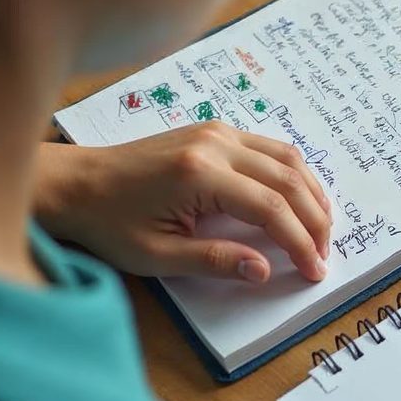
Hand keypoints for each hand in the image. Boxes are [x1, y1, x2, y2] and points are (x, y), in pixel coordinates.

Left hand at [34, 122, 331, 282]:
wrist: (76, 184)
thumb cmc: (108, 223)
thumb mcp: (156, 255)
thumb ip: (214, 260)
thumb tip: (264, 269)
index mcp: (200, 174)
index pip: (270, 207)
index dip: (300, 241)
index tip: (315, 270)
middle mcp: (215, 144)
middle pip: (288, 178)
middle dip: (315, 219)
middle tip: (325, 253)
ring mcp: (217, 131)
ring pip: (287, 157)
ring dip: (311, 193)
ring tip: (322, 228)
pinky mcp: (215, 131)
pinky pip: (270, 148)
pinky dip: (293, 174)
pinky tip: (299, 198)